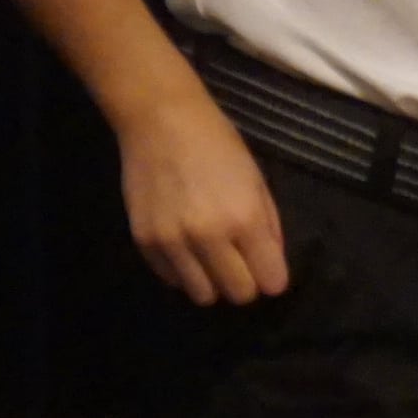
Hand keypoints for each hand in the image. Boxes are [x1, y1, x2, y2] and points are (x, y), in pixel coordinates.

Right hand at [116, 89, 289, 305]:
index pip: (270, 282)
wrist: (161, 122)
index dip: (272, 277)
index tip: (267, 268)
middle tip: (240, 262)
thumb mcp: (257, 182)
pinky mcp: (144, 242)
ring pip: (203, 295)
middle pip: (238, 294)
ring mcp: (172, 242)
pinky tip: (185, 246)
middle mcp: (208, 237)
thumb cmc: (218, 146)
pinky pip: (172, 280)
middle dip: (245, 283)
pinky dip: (183, 271)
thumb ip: (269, 228)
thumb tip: (272, 267)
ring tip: (211, 256)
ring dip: (212, 281)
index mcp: (245, 219)